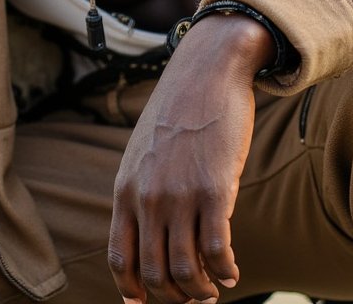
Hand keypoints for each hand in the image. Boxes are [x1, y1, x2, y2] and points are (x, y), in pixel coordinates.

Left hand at [107, 14, 273, 302]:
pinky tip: (232, 271)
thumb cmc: (179, 110)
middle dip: (174, 298)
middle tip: (193, 297)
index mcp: (125, 188)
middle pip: (154, 275)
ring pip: (186, 272)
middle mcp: (148, 197)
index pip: (120, 259)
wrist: (207, 70)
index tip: (149, 302)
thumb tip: (148, 228)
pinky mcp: (214, 189)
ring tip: (214, 289)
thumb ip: (141, 188)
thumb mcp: (144, 150)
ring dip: (201, 292)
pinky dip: (225, 271)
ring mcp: (180, 195)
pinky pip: (216, 252)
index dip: (134, 292)